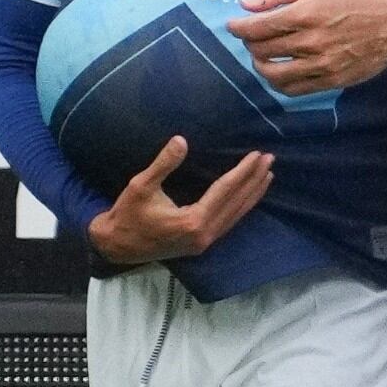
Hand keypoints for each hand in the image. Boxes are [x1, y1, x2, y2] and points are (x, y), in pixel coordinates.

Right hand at [87, 136, 272, 265]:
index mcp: (193, 222)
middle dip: (254, 180)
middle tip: (270, 159)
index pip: (225, 191)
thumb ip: (163, 164)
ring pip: (236, 215)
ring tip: (267, 175)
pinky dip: (242, 206)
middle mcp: (205, 235)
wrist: (116, 246)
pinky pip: (229, 222)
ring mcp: (205, 242)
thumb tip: (181, 140)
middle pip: (237, 203)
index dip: (243, 171)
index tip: (258, 154)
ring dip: (252, 194)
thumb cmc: (126, 215)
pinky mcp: (202, 243)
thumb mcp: (140, 186)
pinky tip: (249, 196)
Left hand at [229, 0, 386, 93]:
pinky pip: (293, 89)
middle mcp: (309, 43)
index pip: (257, 27)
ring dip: (260, 66)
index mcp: (304, 15)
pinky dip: (278, 83)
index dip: (238, 27)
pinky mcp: (330, 81)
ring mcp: (320, 65)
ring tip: (262, 57)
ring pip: (273, 74)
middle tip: (251, 37)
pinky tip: (279, 73)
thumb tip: (247, 4)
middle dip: (249, 43)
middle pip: (262, 50)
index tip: (233, 25)